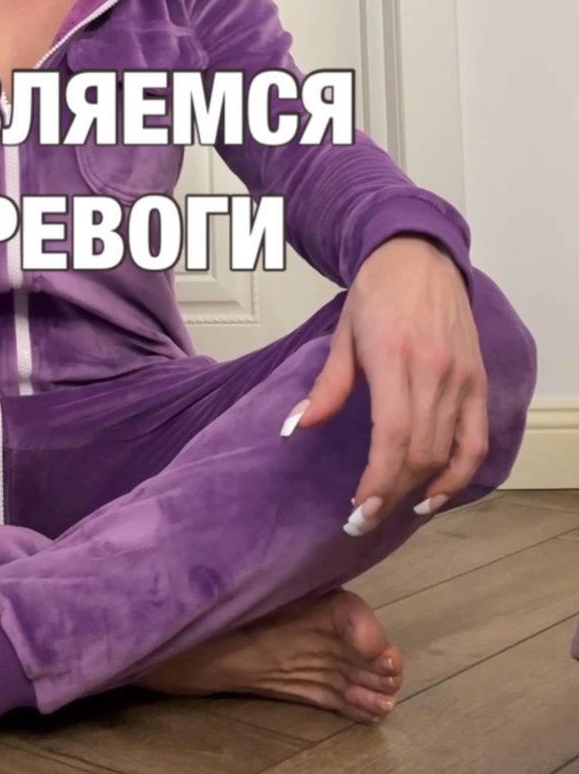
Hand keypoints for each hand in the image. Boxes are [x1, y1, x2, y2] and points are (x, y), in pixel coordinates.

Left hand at [283, 235, 488, 531]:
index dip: (377, 481)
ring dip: (418, 490)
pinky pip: (476, 440)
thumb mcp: (343, 334)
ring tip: (390, 509)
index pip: (393, 437)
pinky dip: (460, 474)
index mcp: (395, 358)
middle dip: (390, 495)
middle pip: (419, 454)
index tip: (356, 509)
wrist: (419, 256)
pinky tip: (435, 495)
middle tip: (362, 517)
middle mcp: (434, 372)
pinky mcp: (478, 381)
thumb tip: (296, 428)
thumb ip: (327, 386)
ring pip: (446, 452)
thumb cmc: (376, 292)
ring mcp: (461, 378)